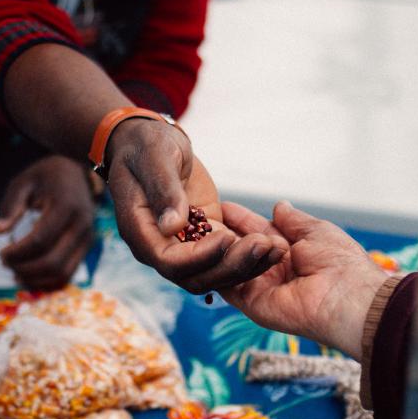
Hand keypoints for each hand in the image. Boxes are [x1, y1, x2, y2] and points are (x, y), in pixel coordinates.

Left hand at [0, 155, 95, 290]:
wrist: (76, 174)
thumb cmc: (46, 177)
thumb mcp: (24, 182)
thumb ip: (11, 205)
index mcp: (66, 205)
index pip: (40, 240)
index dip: (18, 253)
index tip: (1, 253)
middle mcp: (82, 224)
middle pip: (53, 261)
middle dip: (25, 268)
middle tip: (5, 263)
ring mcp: (88, 238)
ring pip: (62, 273)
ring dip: (35, 278)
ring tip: (14, 272)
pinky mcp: (87, 247)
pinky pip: (68, 273)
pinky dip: (47, 281)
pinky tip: (28, 276)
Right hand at [105, 119, 286, 292]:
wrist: (152, 142)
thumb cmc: (146, 145)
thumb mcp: (154, 159)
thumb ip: (163, 191)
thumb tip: (173, 226)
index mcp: (141, 233)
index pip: (170, 262)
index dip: (200, 257)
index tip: (227, 238)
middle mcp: (161, 248)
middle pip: (196, 276)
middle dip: (230, 267)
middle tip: (262, 246)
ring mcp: (184, 246)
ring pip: (215, 272)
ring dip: (246, 265)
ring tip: (275, 248)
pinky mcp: (204, 237)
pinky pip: (226, 256)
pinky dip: (248, 254)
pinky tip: (275, 244)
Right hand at [218, 201, 388, 357]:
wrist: (348, 296)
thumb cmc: (341, 263)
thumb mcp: (316, 230)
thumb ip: (292, 220)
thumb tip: (279, 206)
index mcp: (290, 251)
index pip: (257, 231)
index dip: (240, 219)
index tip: (221, 206)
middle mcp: (273, 269)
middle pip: (239, 248)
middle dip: (222, 232)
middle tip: (201, 216)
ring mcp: (261, 287)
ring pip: (230, 264)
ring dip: (221, 246)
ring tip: (207, 228)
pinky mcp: (253, 304)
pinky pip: (228, 285)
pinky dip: (219, 268)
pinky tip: (209, 249)